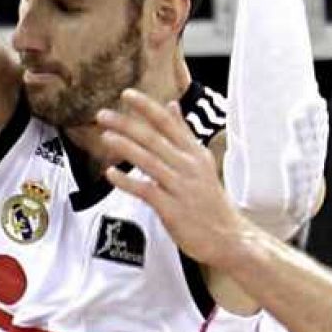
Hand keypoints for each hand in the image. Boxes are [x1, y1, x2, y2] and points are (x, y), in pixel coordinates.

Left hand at [96, 89, 249, 269]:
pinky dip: (127, 181)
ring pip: (149, 160)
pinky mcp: (172, 209)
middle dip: (126, 124)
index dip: (146, 107)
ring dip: (125, 147)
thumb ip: (183, 133)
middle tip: (103, 115)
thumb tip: (172, 105)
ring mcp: (180, 187)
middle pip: (154, 138)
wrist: (228, 237)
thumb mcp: (201, 161)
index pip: (168, 122)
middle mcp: (188, 166)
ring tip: (105, 136)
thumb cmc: (210, 201)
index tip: (127, 94)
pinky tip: (110, 174)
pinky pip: (146, 190)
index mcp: (194, 152)